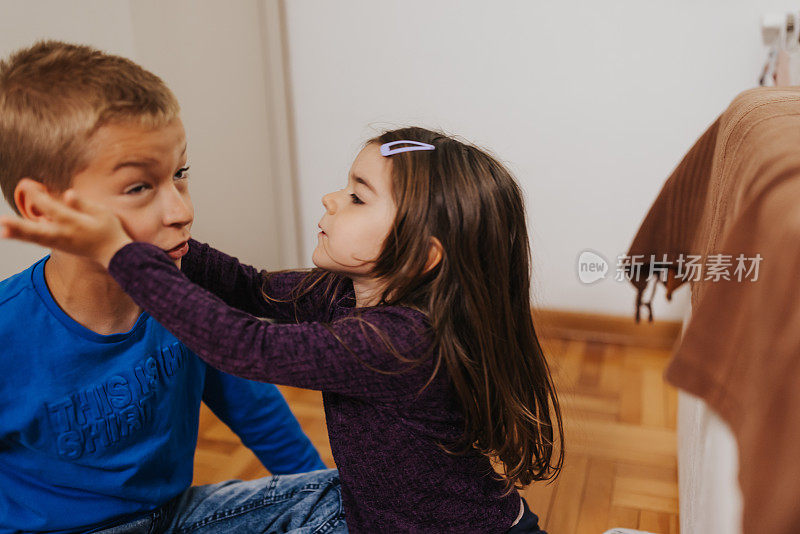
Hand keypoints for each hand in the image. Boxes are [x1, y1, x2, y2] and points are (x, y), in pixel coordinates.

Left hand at [0, 187, 132, 268]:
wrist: (115, 254)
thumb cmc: (110, 230)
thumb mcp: (102, 213)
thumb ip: (83, 204)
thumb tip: (67, 194)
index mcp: (74, 223)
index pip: (52, 208)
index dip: (38, 196)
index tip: (26, 185)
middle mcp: (64, 234)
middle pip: (38, 230)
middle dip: (19, 226)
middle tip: (2, 222)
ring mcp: (60, 243)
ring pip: (35, 238)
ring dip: (18, 234)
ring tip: (2, 231)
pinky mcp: (59, 246)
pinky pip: (39, 241)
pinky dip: (26, 237)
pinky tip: (13, 234)